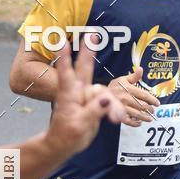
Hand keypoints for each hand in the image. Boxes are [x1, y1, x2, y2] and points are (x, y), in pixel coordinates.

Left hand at [48, 37, 125, 154]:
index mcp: (70, 94)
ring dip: (113, 105)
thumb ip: (94, 111)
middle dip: (88, 51)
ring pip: (104, 93)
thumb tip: (106, 99)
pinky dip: (115, 111)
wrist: (65, 144)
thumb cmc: (67, 135)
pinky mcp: (94, 105)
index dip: (65, 57)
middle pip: (84, 68)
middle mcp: (78, 92)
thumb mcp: (80, 125)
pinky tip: (117, 119)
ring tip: (116, 118)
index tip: (62, 41)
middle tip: (92, 33)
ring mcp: (87, 97)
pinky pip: (109, 104)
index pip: (66, 72)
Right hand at [108, 67, 159, 126]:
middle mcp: (126, 98)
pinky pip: (128, 121)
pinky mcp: (118, 115)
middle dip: (150, 109)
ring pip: (137, 114)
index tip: (157, 103)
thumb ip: (133, 76)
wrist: (99, 95)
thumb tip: (141, 69)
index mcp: (128, 89)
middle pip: (142, 106)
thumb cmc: (113, 87)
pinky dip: (135, 123)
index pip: (144, 95)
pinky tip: (139, 123)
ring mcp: (122, 107)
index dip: (152, 100)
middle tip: (153, 111)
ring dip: (145, 117)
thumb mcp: (122, 79)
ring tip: (150, 118)